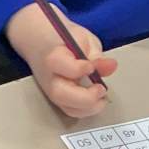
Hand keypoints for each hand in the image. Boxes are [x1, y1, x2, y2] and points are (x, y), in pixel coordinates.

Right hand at [4, 3, 116, 119]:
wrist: (38, 41)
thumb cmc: (61, 37)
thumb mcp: (82, 38)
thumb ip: (95, 54)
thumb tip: (110, 66)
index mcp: (52, 57)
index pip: (63, 66)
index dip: (80, 69)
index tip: (91, 66)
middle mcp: (49, 77)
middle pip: (61, 94)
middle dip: (86, 97)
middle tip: (101, 89)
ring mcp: (50, 90)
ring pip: (67, 108)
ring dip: (88, 108)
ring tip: (102, 97)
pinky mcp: (56, 98)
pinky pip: (71, 110)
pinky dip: (86, 110)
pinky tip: (96, 100)